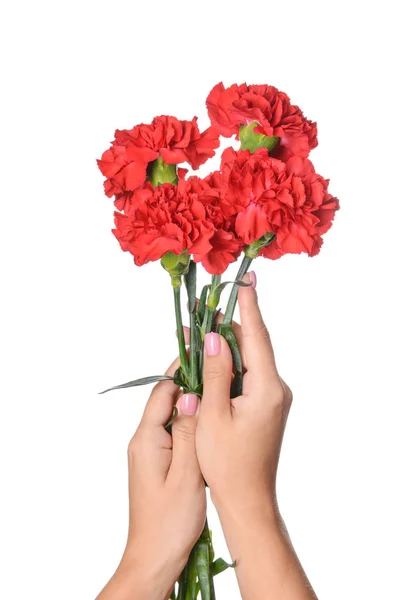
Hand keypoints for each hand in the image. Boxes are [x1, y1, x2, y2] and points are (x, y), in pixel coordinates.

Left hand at [97, 358, 205, 599]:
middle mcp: (144, 441)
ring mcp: (150, 453)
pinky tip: (210, 424)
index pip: (163, 391)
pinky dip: (191, 424)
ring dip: (192, 404)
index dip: (182, 370)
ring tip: (219, 391)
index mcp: (147, 439)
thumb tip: (190, 395)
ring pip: (172, 416)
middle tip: (218, 369)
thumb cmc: (170, 521)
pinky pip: (174, 433)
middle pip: (166, 400)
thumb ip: (188, 432)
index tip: (205, 354)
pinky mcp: (158, 464)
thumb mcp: (186, 473)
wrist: (154, 557)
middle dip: (190, 383)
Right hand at [196, 271, 315, 598]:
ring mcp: (273, 398)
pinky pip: (247, 377)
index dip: (248, 306)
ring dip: (225, 347)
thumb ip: (215, 372)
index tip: (245, 279)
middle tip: (203, 309)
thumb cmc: (227, 464)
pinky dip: (229, 366)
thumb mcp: (213, 414)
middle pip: (252, 346)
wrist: (247, 500)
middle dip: (227, 326)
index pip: (257, 337)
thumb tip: (213, 336)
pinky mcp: (266, 407)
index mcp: (267, 388)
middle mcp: (276, 389)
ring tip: (199, 332)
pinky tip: (210, 361)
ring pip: (248, 361)